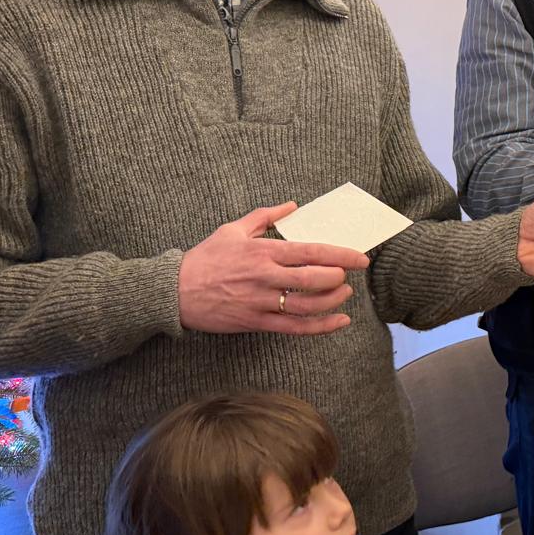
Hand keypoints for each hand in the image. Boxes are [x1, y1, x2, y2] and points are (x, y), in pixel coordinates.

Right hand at [179, 204, 369, 335]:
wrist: (173, 292)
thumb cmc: (204, 259)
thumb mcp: (232, 230)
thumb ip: (264, 216)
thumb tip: (291, 205)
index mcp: (263, 252)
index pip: (310, 251)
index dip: (340, 255)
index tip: (360, 257)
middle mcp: (265, 277)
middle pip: (313, 279)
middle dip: (338, 277)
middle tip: (349, 274)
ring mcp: (261, 302)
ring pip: (307, 306)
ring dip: (332, 301)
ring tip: (343, 294)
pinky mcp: (256, 322)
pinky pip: (294, 328)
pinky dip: (320, 327)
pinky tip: (338, 322)